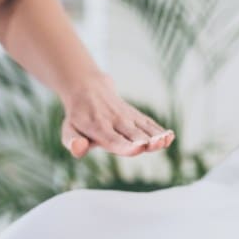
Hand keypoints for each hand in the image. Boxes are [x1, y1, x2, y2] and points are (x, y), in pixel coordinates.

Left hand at [60, 72, 174, 157]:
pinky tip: (170, 136)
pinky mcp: (135, 115)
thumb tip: (78, 149)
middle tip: (154, 144)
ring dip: (155, 134)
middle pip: (131, 134)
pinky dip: (159, 129)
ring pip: (143, 128)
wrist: (88, 88)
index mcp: (97, 127)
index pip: (112, 139)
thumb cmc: (78, 117)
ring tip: (166, 140)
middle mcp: (114, 121)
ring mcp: (127, 116)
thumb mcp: (68, 130)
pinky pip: (148, 122)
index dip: (125, 145)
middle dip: (144, 140)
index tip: (138, 148)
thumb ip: (73, 142)